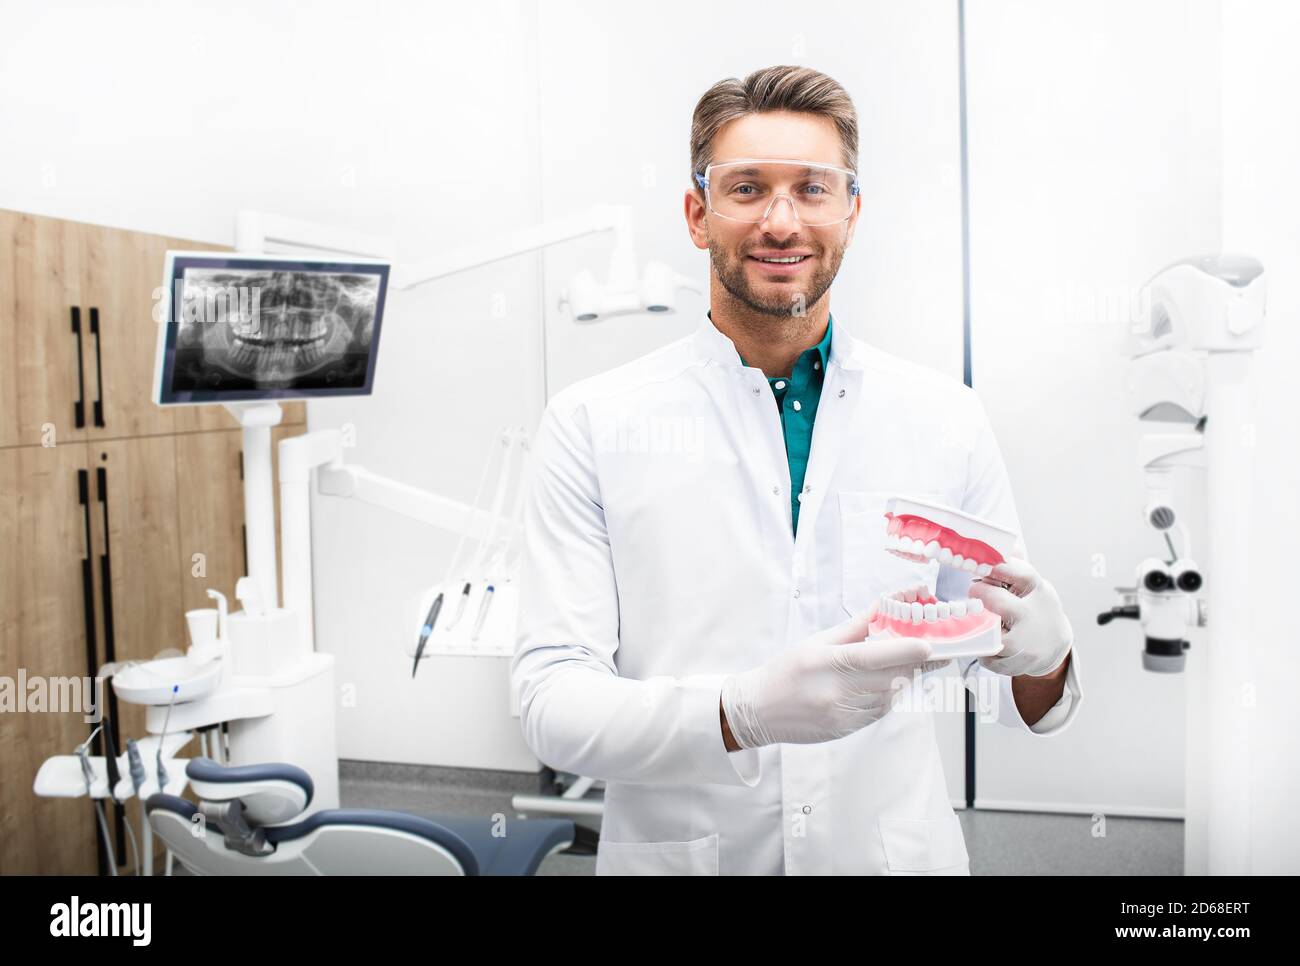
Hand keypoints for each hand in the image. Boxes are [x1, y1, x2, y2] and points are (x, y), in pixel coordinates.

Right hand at [720, 614, 933, 749]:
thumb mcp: (815, 642)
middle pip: (891, 677)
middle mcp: (836, 691)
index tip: (928, 644)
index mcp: (827, 662)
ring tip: (905, 664)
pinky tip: (885, 684)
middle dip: (913, 663)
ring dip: (903, 679)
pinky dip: (890, 695)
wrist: (759, 710)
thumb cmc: (786, 671)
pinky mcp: (847, 729)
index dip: (907, 650)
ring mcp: (843, 714)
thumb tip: (883, 608)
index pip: (875, 656)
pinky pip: (880, 711)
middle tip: (927, 650)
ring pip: (890, 696)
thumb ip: (853, 628)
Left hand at [969, 557, 1072, 676]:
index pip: (1020, 573)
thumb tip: (1006, 543)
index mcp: (1037, 591)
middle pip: (998, 601)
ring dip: (978, 624)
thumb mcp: (1032, 585)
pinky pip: (986, 653)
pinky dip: (982, 648)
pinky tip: (986, 640)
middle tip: (974, 591)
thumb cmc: (1036, 608)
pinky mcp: (1016, 660)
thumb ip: (1015, 567)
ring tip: (980, 618)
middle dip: (980, 594)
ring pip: (988, 630)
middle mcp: (1031, 615)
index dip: (998, 566)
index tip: (981, 562)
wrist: (1055, 645)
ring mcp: (1024, 640)